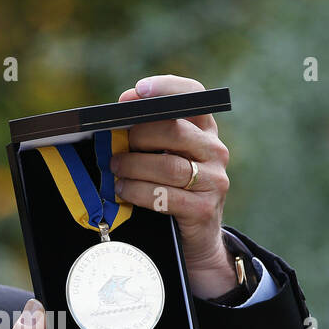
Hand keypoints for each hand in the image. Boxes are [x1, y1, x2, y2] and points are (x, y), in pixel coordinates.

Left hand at [113, 74, 238, 299]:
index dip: (167, 88)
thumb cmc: (172, 192)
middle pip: (175, 131)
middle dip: (139, 134)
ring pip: (169, 166)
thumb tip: (122, 106)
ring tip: (114, 169)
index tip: (138, 90)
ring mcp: (214, 181)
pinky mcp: (204, 209)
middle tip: (115, 144)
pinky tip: (122, 191)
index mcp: (205, 131)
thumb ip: (150, 135)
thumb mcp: (166, 159)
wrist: (197, 241)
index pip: (194, 97)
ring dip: (133, 166)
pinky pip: (166, 196)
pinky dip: (138, 192)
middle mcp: (215, 151)